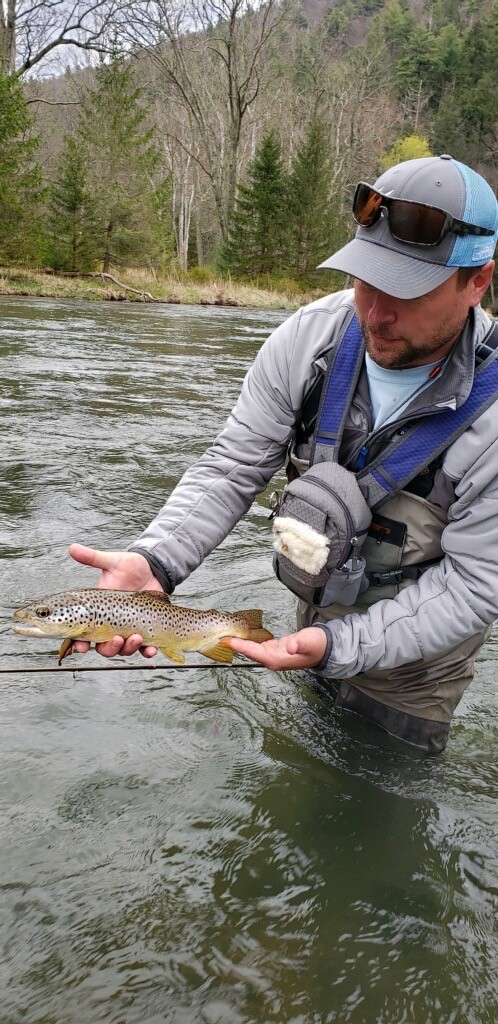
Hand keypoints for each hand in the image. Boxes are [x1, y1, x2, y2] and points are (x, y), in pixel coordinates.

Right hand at [69, 543, 162, 657]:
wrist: (154, 570)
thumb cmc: (130, 566)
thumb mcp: (112, 562)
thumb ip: (92, 558)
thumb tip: (72, 547)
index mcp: (98, 611)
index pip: (83, 633)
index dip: (80, 643)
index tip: (81, 646)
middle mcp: (111, 624)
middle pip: (103, 647)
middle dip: (109, 648)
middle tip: (117, 639)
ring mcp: (128, 629)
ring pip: (123, 649)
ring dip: (128, 648)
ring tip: (137, 637)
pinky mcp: (146, 630)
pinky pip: (144, 648)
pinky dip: (146, 652)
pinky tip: (151, 649)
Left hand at [229, 627, 327, 670]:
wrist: (325, 648)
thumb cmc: (317, 645)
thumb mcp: (309, 641)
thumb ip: (300, 643)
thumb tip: (290, 645)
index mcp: (277, 660)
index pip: (253, 652)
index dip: (240, 646)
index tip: (226, 640)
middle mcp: (271, 659)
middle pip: (249, 651)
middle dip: (234, 644)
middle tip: (219, 634)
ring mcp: (272, 655)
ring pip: (251, 648)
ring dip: (239, 641)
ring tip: (225, 632)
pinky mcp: (274, 649)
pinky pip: (256, 645)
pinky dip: (248, 639)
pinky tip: (240, 633)